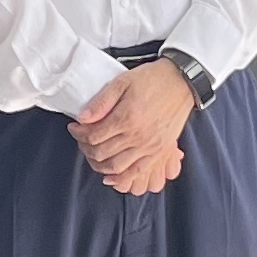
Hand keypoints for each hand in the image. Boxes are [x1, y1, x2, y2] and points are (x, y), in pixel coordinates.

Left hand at [72, 57, 194, 183]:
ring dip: (98, 164)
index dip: (79, 133)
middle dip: (85, 147)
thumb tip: (82, 118)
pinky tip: (110, 176)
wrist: (181, 82)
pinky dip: (120, 178)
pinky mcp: (159, 152)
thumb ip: (101, 102)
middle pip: (101, 153)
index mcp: (126, 118)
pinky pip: (136, 172)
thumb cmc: (152, 79)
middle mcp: (137, 136)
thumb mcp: (122, 82)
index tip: (75, 126)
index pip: (93, 136)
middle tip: (81, 138)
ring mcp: (149, 147)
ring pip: (115, 167)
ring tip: (93, 153)